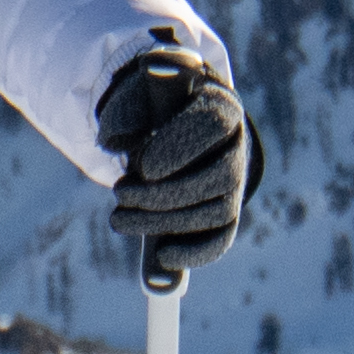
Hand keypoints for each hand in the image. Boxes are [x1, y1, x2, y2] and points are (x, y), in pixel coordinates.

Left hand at [96, 43, 250, 285]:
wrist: (162, 125)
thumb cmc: (147, 105)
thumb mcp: (133, 98)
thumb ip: (124, 111)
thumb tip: (116, 141)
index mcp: (218, 103)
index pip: (215, 123)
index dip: (183, 148)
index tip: (146, 168)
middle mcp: (237, 143)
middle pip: (221, 175)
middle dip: (167, 193)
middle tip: (119, 194)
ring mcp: (236, 181)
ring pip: (219, 211)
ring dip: (167, 222)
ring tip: (119, 219)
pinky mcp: (226, 212)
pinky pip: (221, 238)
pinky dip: (196, 252)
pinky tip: (164, 256)